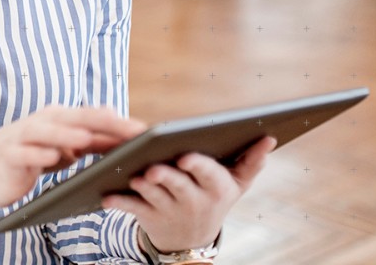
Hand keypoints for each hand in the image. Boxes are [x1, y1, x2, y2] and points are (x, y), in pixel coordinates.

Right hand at [0, 106, 146, 214]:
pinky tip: (51, 158)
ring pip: (47, 131)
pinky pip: (22, 153)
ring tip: (89, 138)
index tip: (148, 131)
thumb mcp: (58, 147)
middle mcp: (42, 123)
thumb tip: (114, 116)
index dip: (120, 124)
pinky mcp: (7, 156)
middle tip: (131, 130)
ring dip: (67, 133)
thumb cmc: (24, 157)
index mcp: (57, 120)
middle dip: (104, 123)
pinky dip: (36, 154)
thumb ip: (85, 135)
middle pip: (75, 118)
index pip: (93, 119)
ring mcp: (22, 138)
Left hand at [101, 135, 276, 251]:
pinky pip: (131, 209)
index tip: (186, 157)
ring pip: (154, 196)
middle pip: (178, 186)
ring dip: (142, 186)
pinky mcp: (148, 217)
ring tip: (133, 176)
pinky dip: (119, 202)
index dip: (197, 166)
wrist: (191, 239)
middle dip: (166, 177)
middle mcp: (194, 201)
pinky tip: (106, 195)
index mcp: (216, 188)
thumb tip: (269, 137)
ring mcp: (170, 210)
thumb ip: (251, 161)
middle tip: (152, 169)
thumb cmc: (213, 196)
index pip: (208, 174)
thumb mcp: (235, 183)